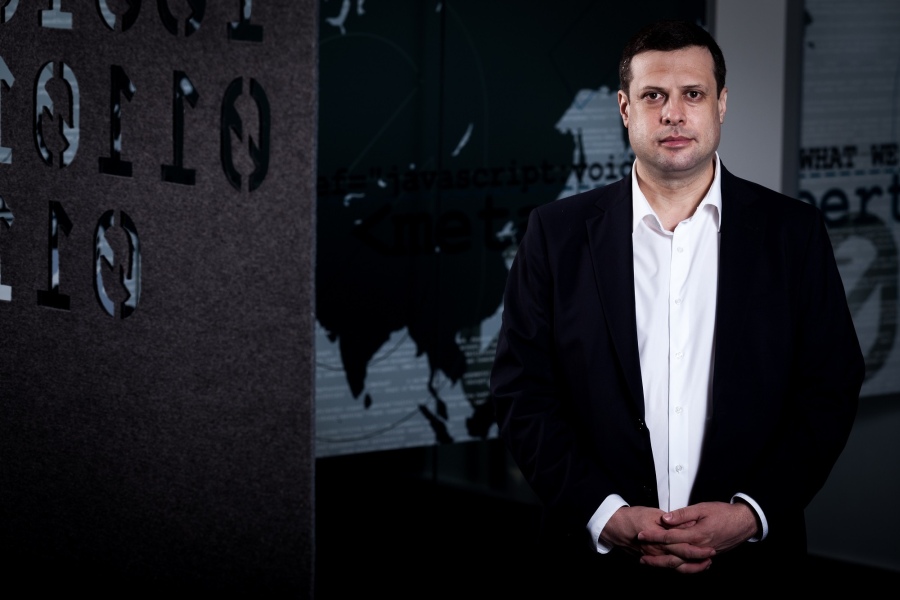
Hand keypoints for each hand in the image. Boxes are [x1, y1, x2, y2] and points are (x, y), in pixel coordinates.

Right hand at [599, 505, 714, 569]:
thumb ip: (669, 520)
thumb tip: (684, 523)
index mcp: (659, 538)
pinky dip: (681, 567)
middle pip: (682, 558)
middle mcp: (657, 550)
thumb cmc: (632, 517)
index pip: (682, 545)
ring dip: (692, 566)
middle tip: (712, 555)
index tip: (710, 545)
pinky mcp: (652, 558)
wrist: (614, 526)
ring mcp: (654, 556)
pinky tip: (690, 566)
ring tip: (706, 564)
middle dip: (699, 558)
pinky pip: (669, 566)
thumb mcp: (652, 513)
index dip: (697, 547)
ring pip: (676, 566)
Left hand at [636, 501, 757, 571]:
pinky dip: (680, 567)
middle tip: (640, 556)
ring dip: (665, 564)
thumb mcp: (702, 508)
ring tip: (650, 564)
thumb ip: (683, 515)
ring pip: (681, 563)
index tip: (641, 535)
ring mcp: (704, 554)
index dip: (654, 536)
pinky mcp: (708, 557)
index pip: (670, 537)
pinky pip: (691, 565)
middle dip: (655, 555)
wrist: (744, 523)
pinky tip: (670, 566)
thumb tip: (665, 519)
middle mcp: (699, 547)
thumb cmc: (723, 513)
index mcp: (696, 534)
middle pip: (673, 554)